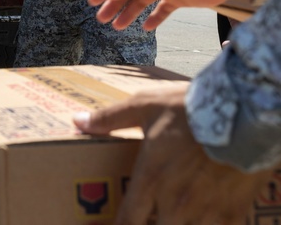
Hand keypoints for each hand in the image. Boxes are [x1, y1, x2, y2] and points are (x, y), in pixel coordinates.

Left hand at [73, 85, 274, 223]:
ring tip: (176, 216)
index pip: (128, 220)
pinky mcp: (233, 212)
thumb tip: (77, 122)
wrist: (242, 113)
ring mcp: (206, 210)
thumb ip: (110, 119)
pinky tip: (204, 219)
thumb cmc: (189, 108)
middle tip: (150, 216)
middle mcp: (175, 201)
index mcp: (151, 178)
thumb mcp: (144, 105)